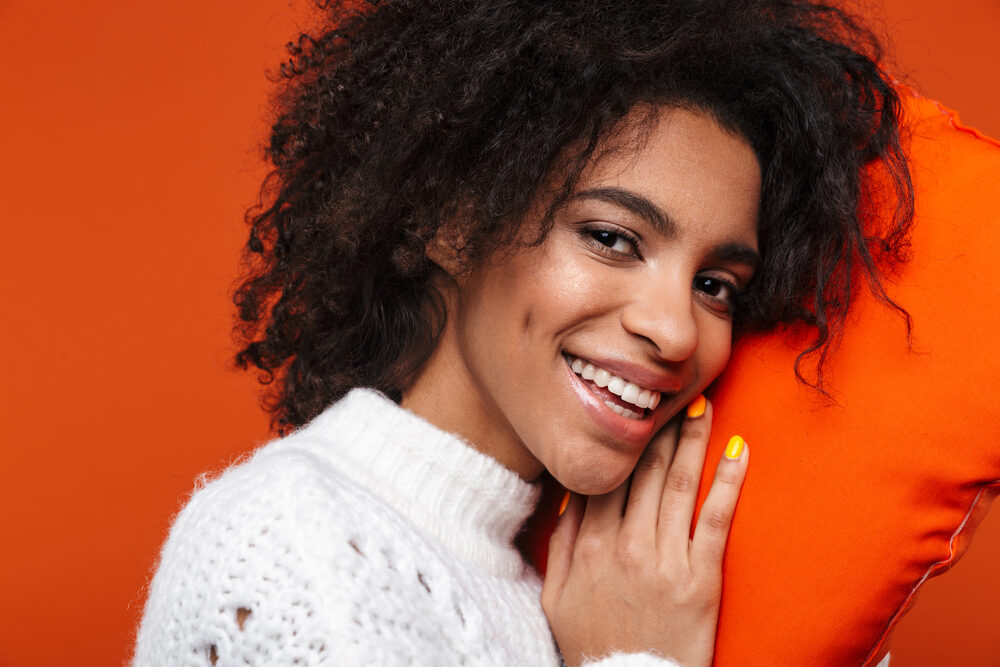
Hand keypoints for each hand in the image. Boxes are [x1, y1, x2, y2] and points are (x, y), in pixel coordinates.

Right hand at [541, 399, 747, 666]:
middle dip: (659, 426)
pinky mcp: (701, 579)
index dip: (622, 439)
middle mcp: (625, 545)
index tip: (633, 408)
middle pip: (644, 471)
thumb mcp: (556, 596)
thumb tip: (572, 497)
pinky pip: (715, 519)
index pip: (606, 476)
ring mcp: (665, 560)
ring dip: (693, 439)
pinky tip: (739, 449)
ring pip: (679, 484)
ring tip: (704, 403)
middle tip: (673, 389)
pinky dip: (728, 481)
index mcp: (588, 546)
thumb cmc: (592, 647)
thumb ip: (560, 545)